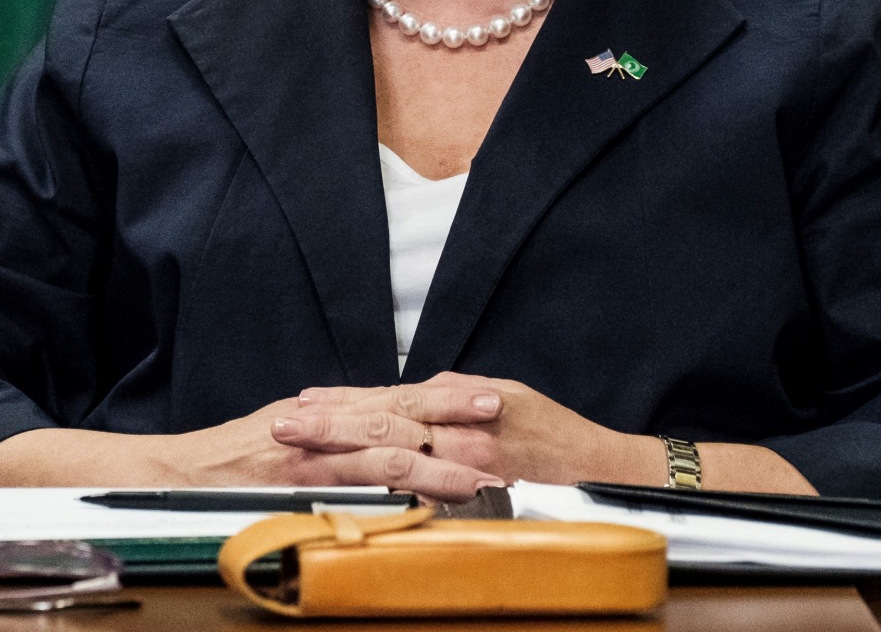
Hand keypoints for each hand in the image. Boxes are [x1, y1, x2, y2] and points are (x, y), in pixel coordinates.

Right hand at [160, 395, 504, 502]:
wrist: (178, 472)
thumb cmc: (232, 458)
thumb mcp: (286, 432)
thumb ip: (331, 431)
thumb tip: (375, 433)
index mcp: (326, 412)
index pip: (394, 397)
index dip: (441, 395)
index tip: (484, 395)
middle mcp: (324, 425)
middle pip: (398, 411)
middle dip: (451, 410)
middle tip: (498, 408)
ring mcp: (313, 455)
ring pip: (386, 451)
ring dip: (438, 460)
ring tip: (480, 470)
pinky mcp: (299, 484)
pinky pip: (353, 488)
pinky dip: (392, 494)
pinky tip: (424, 502)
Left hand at [270, 371, 661, 488]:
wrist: (600, 467)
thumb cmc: (551, 430)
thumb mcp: (500, 394)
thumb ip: (456, 394)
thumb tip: (420, 390)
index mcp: (457, 403)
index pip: (387, 398)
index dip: (344, 400)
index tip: (302, 401)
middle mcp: (456, 429)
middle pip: (380, 421)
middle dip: (327, 425)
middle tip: (280, 426)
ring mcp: (466, 461)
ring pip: (394, 452)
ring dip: (344, 451)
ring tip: (301, 450)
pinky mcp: (480, 489)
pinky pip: (427, 490)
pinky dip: (389, 489)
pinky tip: (356, 490)